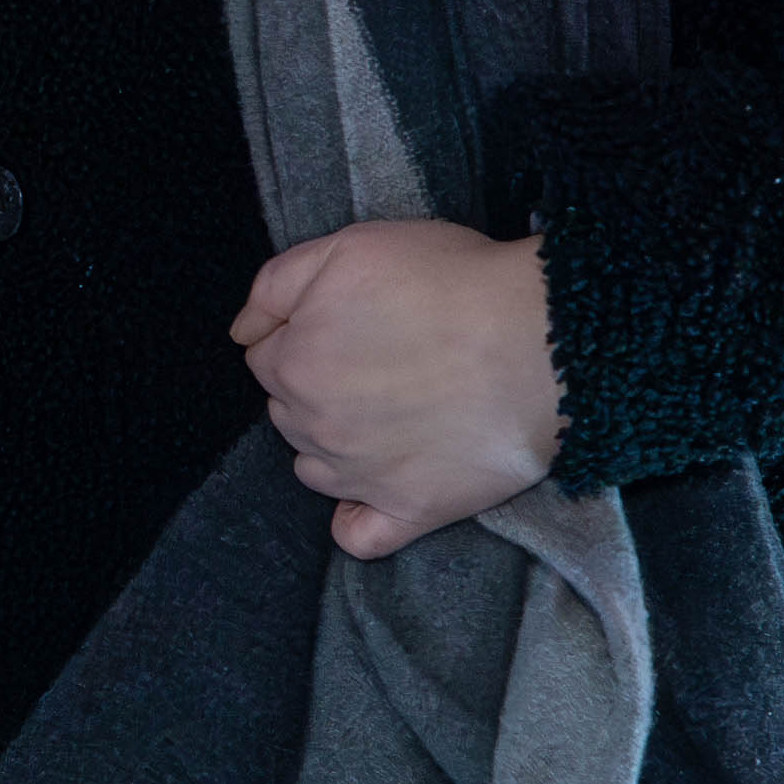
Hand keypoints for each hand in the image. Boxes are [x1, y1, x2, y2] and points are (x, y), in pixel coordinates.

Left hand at [236, 220, 561, 563]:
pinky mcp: (410, 511)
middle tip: (379, 359)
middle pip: (289, 411)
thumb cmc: (452, 283)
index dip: (305, 334)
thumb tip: (243, 330)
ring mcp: (360, 476)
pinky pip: (358, 536)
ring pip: (315, 469)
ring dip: (335, 444)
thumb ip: (277, 284)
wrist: (540, 339)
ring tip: (391, 412)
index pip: (267, 356)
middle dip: (317, 386)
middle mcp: (315, 426)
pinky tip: (375, 494)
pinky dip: (358, 519)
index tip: (350, 324)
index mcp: (293, 362)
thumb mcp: (351, 247)